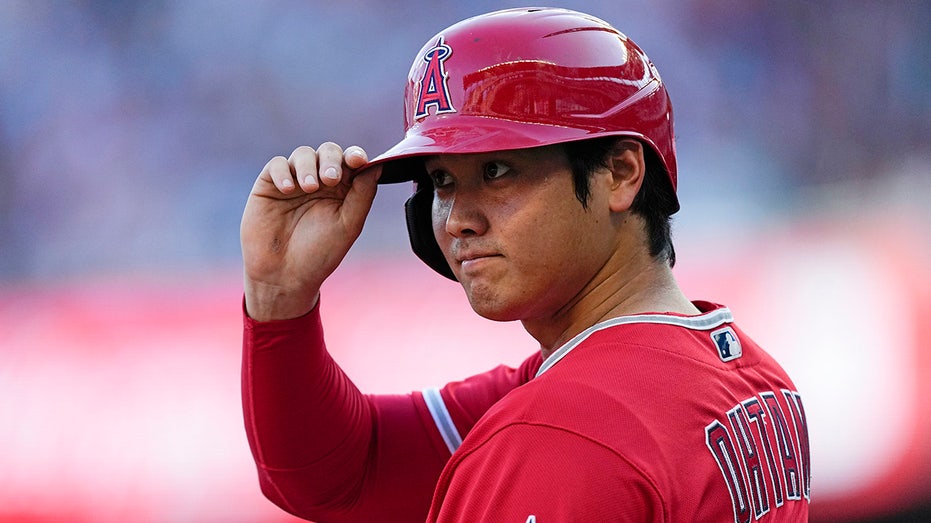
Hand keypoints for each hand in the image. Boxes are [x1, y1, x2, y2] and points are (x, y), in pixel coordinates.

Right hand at [241, 143, 379, 320]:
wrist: (283, 276)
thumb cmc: (319, 254)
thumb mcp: (349, 225)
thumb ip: (363, 194)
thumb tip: (377, 165)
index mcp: (343, 190)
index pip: (351, 162)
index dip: (355, 155)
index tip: (358, 160)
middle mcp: (320, 181)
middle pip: (328, 152)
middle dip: (332, 160)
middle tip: (331, 179)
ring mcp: (294, 181)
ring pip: (303, 154)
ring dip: (308, 166)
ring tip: (309, 187)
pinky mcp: (269, 185)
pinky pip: (277, 165)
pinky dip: (284, 172)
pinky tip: (288, 189)